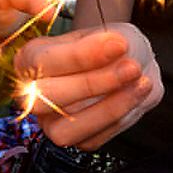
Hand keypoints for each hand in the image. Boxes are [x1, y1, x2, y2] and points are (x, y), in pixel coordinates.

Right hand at [14, 22, 161, 149]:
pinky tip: (139, 96)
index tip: (119, 44)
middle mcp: (30, 94)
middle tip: (132, 67)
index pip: (46, 61)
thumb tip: (118, 49)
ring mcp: (49, 122)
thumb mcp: (103, 32)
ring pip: (65, 129)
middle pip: (47, 97)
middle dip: (92, 84)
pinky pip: (92, 140)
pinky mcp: (73, 139)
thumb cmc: (104, 46)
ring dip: (109, 109)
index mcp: (30, 59)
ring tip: (143, 84)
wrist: (117, 64)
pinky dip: (120, 120)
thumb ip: (106, 41)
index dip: (83, 55)